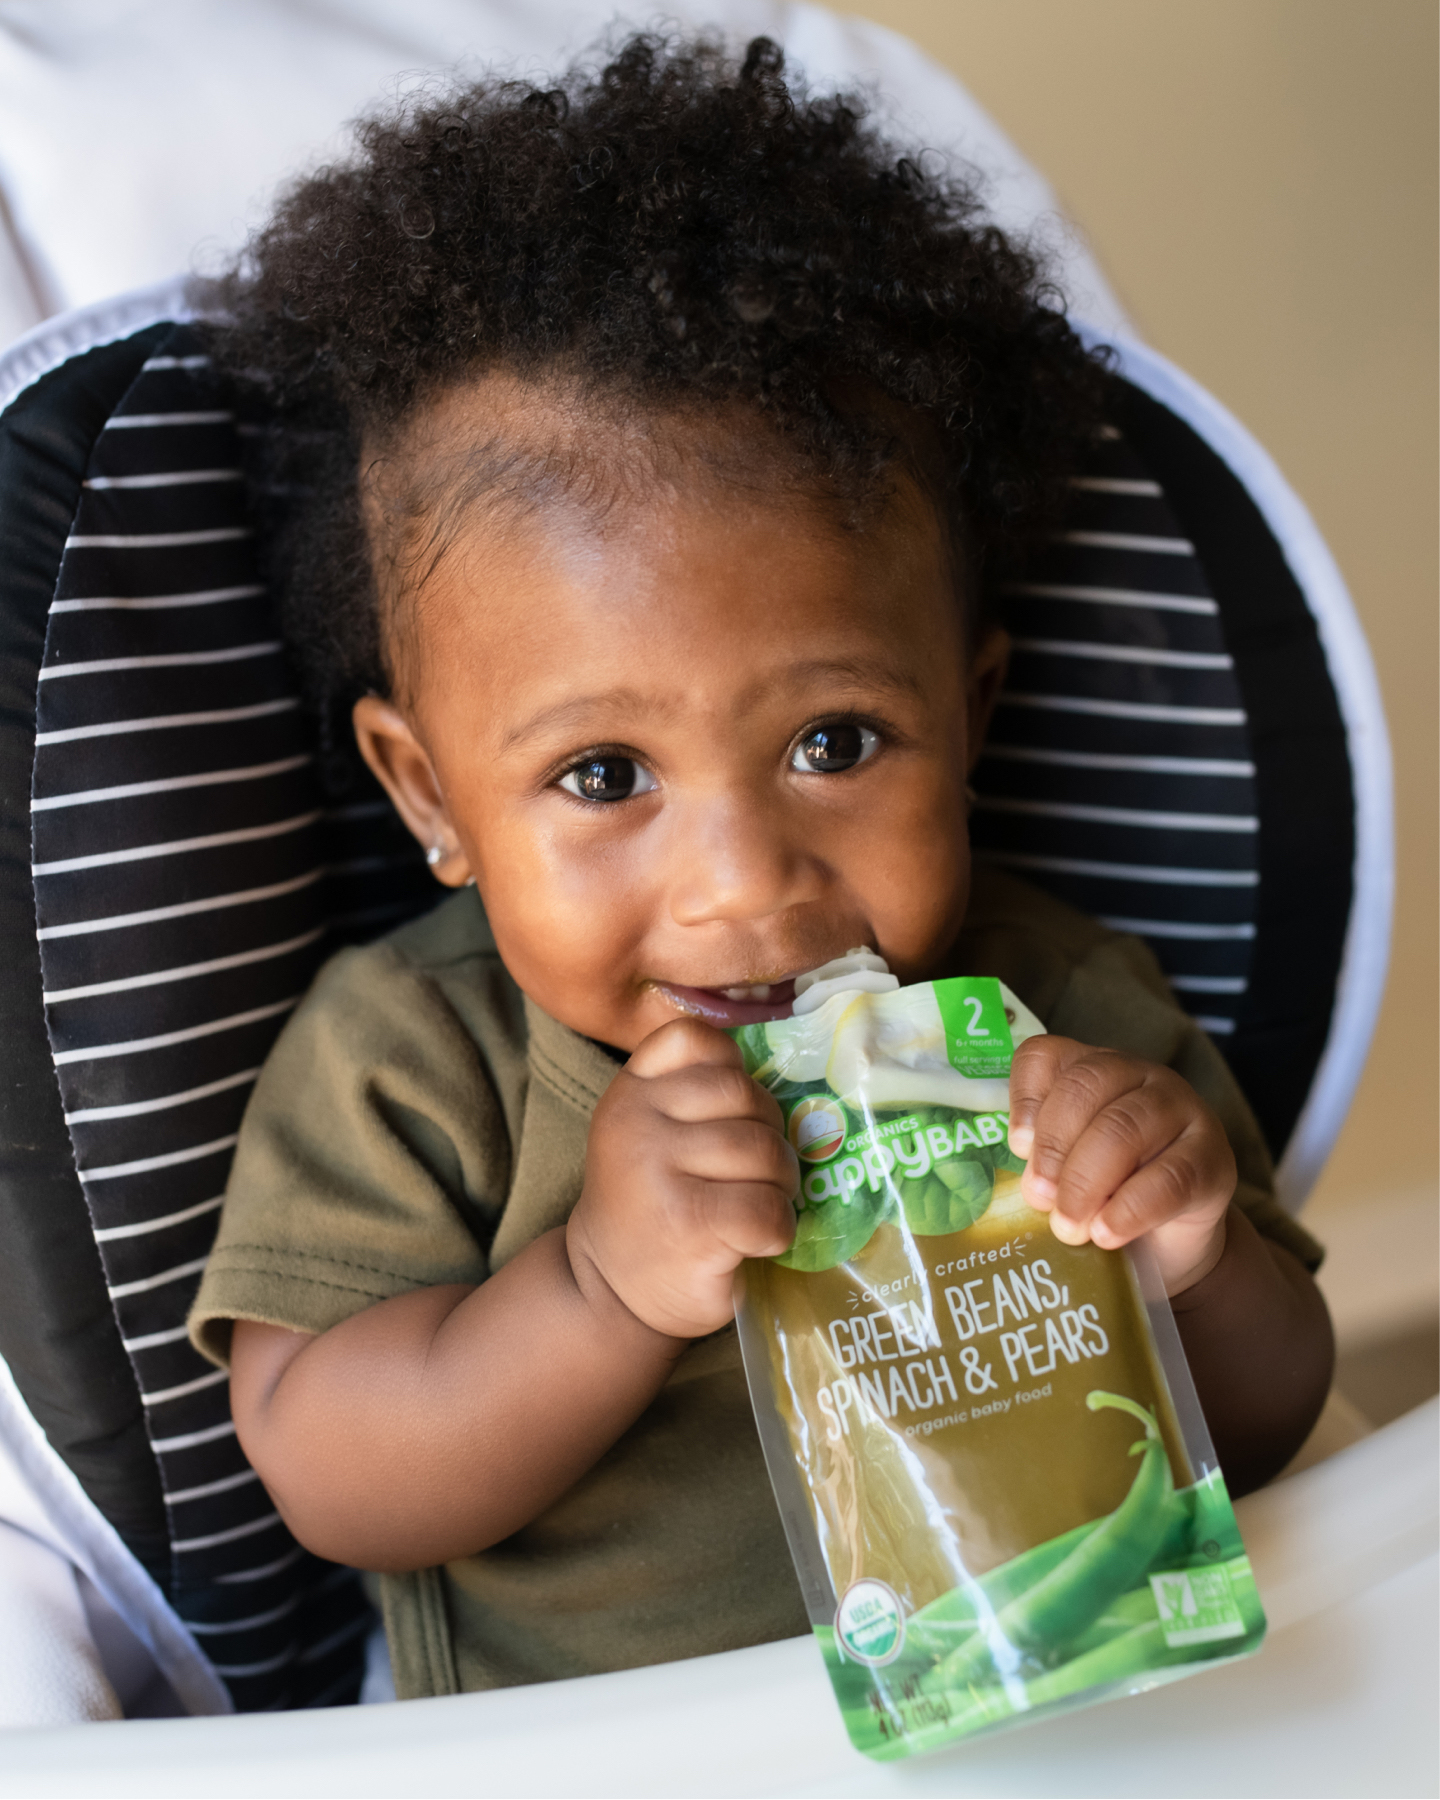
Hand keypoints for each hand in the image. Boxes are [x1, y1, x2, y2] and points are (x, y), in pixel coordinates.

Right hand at [568, 1018, 797, 1338]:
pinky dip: (779, 1230)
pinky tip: (757, 1241)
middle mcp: (637, 1120)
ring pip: (763, 1151)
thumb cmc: (650, 1207)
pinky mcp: (689, 1221)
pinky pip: (768, 1208)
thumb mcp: (652, 1134)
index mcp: (632, 1091)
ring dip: (780, 1186)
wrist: (607, 1291)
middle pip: (745, 1096)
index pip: (697, 1039)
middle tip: (758, 1175)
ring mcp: (659, 1169)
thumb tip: (789, 1086)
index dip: (733, 1072)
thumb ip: (696, 1097)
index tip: (731, 1115)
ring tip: (759, 1207)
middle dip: (770, 1135)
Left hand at [1006, 1036, 1235, 1294]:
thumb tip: (1028, 1186)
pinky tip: (1107, 1234)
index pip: (1047, 1056)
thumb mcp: (1063, 1174)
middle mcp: (1138, 1076)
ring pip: (1124, 1128)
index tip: (1016, 1147)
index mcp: (1091, 1070)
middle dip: (1054, 1147)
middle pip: (1085, 1087)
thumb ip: (1042, 1164)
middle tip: (1039, 1200)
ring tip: (1068, 1228)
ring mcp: (1183, 1110)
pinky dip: (1130, 1210)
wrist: (1168, 1244)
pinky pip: (1170, 1177)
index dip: (1024, 1097)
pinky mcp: (1214, 1159)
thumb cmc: (1102, 1198)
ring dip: (1086, 1183)